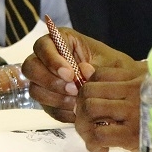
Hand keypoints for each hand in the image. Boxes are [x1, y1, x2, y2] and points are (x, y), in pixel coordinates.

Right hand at [21, 28, 145, 151]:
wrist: (120, 87)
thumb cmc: (114, 68)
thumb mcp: (109, 63)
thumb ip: (95, 66)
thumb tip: (83, 70)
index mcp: (61, 41)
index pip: (43, 46)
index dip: (52, 60)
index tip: (70, 74)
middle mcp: (48, 59)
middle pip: (30, 67)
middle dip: (50, 81)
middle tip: (73, 89)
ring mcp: (45, 80)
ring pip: (35, 89)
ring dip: (56, 97)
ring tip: (77, 101)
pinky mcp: (49, 99)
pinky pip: (46, 107)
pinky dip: (61, 111)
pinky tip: (77, 111)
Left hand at [73, 60, 146, 151]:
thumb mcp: (146, 85)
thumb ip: (117, 76)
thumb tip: (84, 68)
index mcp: (136, 76)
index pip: (98, 74)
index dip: (86, 88)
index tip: (88, 101)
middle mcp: (133, 90)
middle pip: (89, 90)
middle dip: (80, 107)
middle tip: (86, 121)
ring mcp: (132, 111)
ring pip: (90, 109)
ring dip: (84, 125)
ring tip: (91, 135)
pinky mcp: (132, 133)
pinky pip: (100, 134)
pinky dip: (94, 143)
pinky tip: (102, 148)